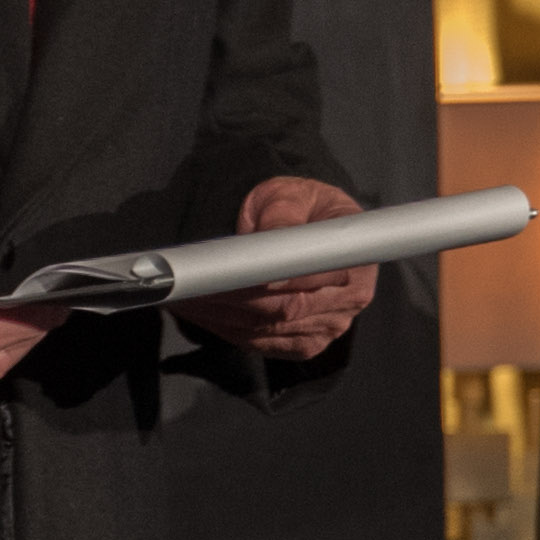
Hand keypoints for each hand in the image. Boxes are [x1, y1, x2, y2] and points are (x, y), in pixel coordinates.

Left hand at [170, 176, 375, 359]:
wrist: (302, 222)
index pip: (308, 283)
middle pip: (284, 310)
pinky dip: (226, 330)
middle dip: (232, 300)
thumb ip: (284, 215)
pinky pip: (262, 343)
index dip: (268, 282)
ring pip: (267, 329)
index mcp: (355, 266)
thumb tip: (273, 239)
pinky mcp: (303, 342)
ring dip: (221, 317)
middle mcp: (347, 303)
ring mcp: (326, 328)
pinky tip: (200, 313)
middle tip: (191, 287)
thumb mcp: (291, 196)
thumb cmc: (299, 206)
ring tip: (184, 297)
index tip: (230, 276)